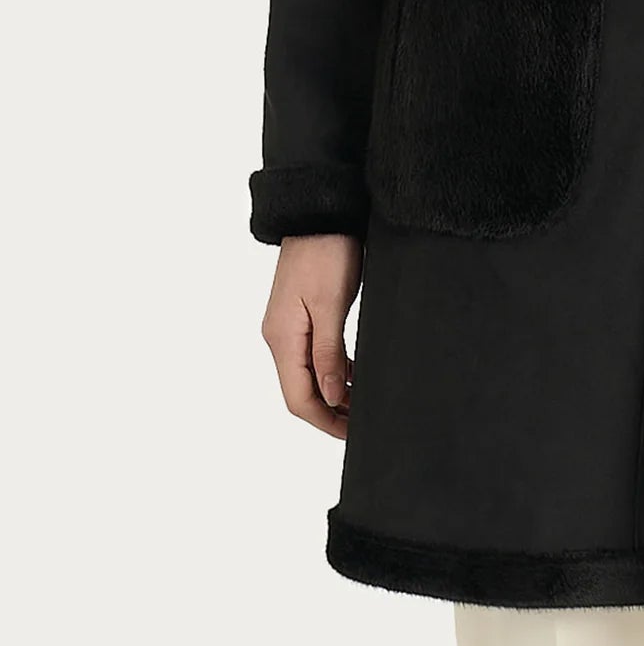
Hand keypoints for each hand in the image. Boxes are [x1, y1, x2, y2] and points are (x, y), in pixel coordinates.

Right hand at [261, 233, 362, 437]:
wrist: (321, 211)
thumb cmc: (327, 251)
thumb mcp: (331, 304)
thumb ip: (328, 353)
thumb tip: (330, 397)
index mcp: (282, 337)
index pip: (298, 398)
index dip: (325, 421)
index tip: (353, 434)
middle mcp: (279, 336)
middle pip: (301, 391)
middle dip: (330, 412)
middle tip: (363, 423)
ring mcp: (288, 325)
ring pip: (307, 374)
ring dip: (333, 393)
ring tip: (363, 403)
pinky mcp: (300, 314)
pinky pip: (313, 354)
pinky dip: (333, 370)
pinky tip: (354, 374)